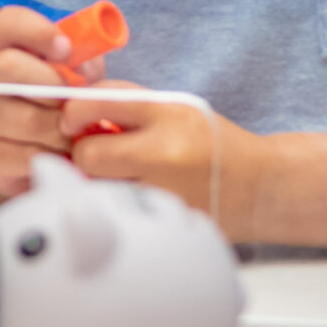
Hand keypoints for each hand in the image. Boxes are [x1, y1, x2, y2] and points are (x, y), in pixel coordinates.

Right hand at [0, 5, 92, 202]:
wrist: (23, 159)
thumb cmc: (57, 109)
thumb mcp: (75, 78)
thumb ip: (84, 65)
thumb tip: (84, 73)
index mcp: (10, 50)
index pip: (9, 22)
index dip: (37, 31)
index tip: (66, 49)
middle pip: (8, 65)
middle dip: (53, 86)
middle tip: (73, 103)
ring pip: (28, 120)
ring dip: (64, 130)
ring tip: (74, 135)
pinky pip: (31, 156)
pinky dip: (57, 158)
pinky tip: (62, 157)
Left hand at [68, 83, 263, 233]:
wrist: (257, 186)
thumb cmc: (209, 142)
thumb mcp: (174, 107)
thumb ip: (125, 106)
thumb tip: (69, 111)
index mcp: (167, 113)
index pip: (99, 102)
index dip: (73, 111)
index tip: (71, 119)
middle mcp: (165, 153)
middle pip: (88, 156)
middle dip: (84, 155)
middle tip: (97, 155)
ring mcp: (165, 193)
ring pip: (98, 191)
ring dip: (97, 184)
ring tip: (116, 178)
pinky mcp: (166, 224)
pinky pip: (118, 214)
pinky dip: (115, 207)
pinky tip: (131, 200)